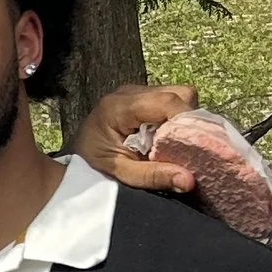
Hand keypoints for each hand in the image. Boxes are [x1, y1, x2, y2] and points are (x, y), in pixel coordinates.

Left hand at [79, 81, 200, 194]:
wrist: (75, 156)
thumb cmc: (92, 164)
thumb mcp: (120, 173)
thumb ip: (153, 176)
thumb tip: (188, 180)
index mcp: (119, 107)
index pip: (166, 102)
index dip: (188, 120)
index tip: (197, 144)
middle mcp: (128, 93)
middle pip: (178, 94)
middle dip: (188, 120)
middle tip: (182, 147)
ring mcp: (136, 92)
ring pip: (179, 95)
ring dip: (182, 119)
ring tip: (171, 143)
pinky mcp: (141, 97)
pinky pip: (171, 100)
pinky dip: (174, 118)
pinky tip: (164, 137)